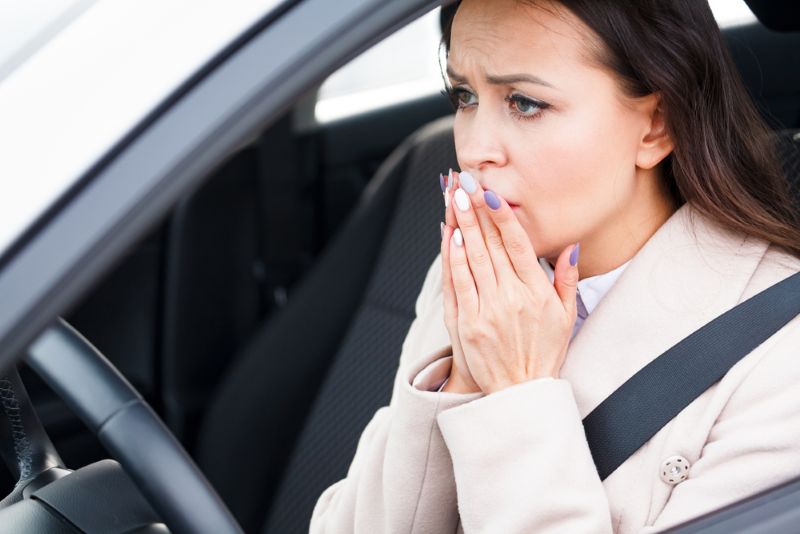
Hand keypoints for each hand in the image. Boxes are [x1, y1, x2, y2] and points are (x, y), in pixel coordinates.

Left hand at [445, 171, 579, 393]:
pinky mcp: (467, 324)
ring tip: (451, 198)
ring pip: (471, 259)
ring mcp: (487, 311)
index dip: (502, 216)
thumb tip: (568, 246)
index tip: (491, 192)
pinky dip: (451, 258)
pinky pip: (457, 283)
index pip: (517, 245)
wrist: (520, 394)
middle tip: (464, 182)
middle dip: (475, 210)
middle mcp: (511, 298)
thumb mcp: (565, 317)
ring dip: (460, 225)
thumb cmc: (544, 353)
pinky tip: (448, 235)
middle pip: (490, 245)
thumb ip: (565, 279)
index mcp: (536, 293)